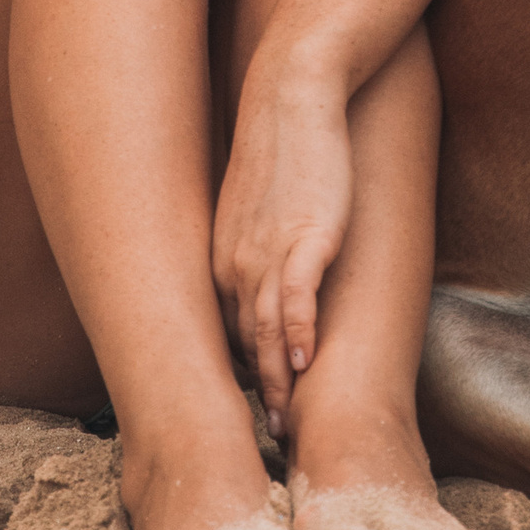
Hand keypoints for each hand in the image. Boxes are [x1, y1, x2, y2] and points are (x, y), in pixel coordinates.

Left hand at [213, 65, 354, 422]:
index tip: (256, 405)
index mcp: (222, 259)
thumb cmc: (281, 149)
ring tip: (283, 417)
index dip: (245, 370)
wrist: (291, 94)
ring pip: (265, 329)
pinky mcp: (306, 235)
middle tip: (269, 435)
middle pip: (243, 341)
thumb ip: (256, 247)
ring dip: (274, 377)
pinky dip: (299, 331)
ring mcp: (268, 250)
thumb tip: (269, 278)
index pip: (229, 332)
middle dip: (256, 389)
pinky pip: (297, 295)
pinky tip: (306, 360)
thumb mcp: (257, 208)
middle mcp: (235, 262)